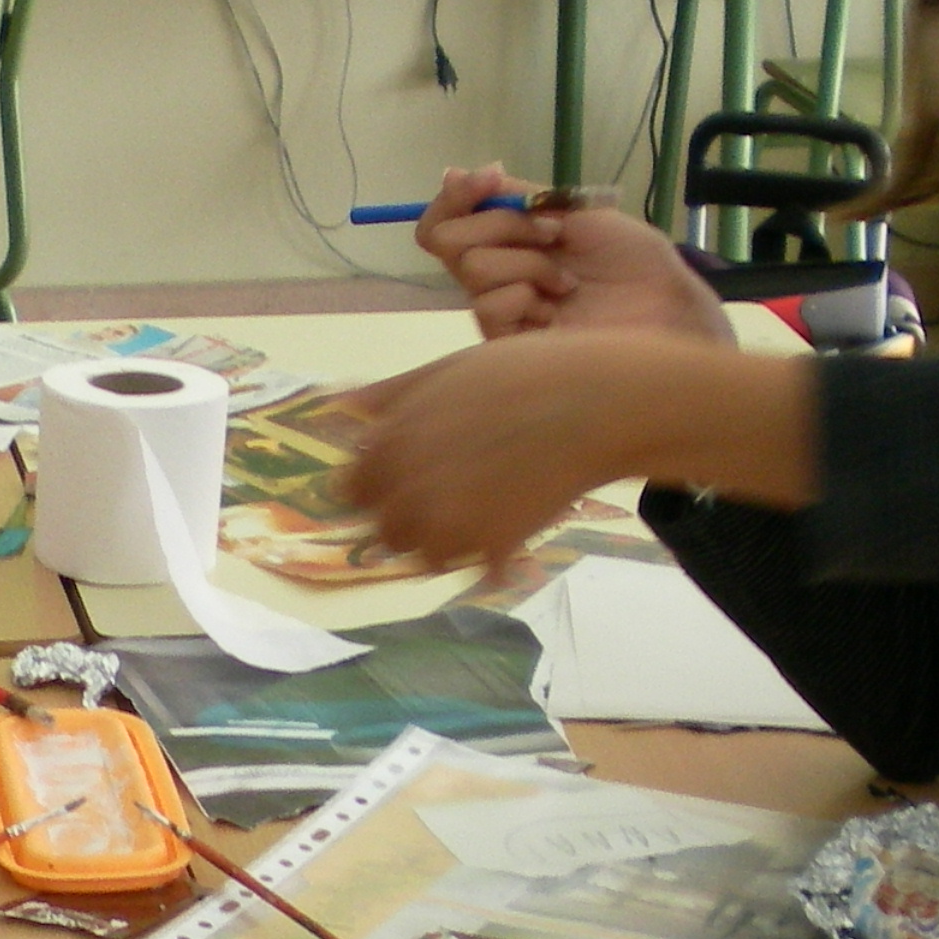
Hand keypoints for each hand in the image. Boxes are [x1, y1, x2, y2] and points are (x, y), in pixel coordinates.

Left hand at [345, 324, 823, 569]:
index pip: (350, 488)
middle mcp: (407, 489)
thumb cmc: (527, 372)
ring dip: (442, 543)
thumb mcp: (449, 369)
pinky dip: (486, 558)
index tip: (401, 478)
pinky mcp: (491, 548)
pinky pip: (473, 569)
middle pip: (382, 530)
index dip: (373, 485)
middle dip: (406, 518)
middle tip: (451, 494)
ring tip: (482, 511)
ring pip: (423, 556)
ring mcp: (447, 524)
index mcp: (391, 442)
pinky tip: (509, 530)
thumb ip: (393, 395)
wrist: (600, 404)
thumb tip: (339, 407)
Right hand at [415, 168, 738, 345]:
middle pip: (447, 239)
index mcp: (507, 240)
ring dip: (529, 264)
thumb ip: (514, 196)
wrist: (665, 305)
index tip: (490, 177)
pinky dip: (528, 298)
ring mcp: (500, 309)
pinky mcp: (507, 346)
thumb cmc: (630, 260)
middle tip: (554, 235)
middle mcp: (495, 273)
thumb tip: (453, 172)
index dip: (456, 195)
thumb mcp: (574, 209)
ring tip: (568, 283)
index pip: (445, 219)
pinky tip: (559, 312)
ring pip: (473, 269)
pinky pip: (489, 307)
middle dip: (502, 225)